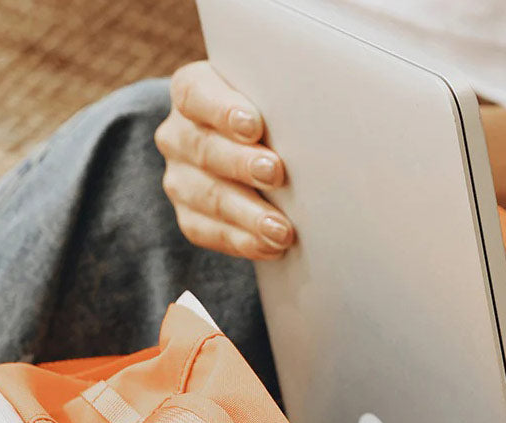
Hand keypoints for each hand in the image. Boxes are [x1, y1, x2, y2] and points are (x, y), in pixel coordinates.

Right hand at [155, 61, 294, 259]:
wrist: (255, 154)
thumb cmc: (273, 117)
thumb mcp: (274, 96)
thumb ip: (284, 98)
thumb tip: (327, 117)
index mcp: (192, 91)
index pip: (196, 94)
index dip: (222, 111)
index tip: (254, 126)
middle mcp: (178, 135)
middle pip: (204, 149)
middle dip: (241, 164)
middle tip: (275, 173)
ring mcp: (180, 178)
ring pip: (207, 197)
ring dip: (247, 215)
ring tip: (280, 230)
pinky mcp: (189, 214)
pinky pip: (208, 232)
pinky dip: (242, 241)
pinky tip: (270, 247)